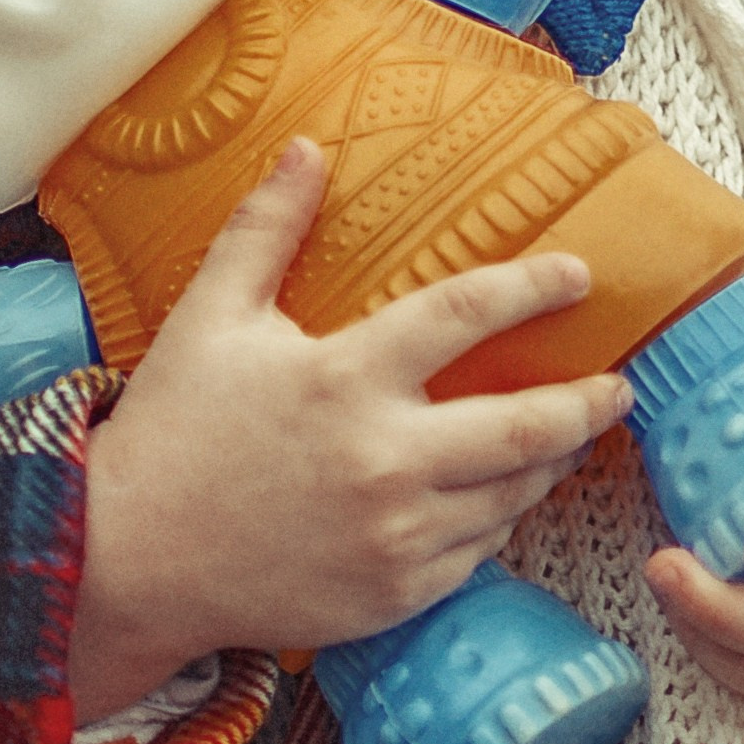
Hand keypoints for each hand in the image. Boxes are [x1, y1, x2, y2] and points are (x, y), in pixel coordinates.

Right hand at [70, 140, 630, 720]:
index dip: (533, 287)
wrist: (128, 562)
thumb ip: (266, 229)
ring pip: (513, 495)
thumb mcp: (210, 317)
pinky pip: (477, 552)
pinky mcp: (395, 594)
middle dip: (589, 403)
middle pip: (528, 426)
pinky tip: (496, 497)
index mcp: (345, 379)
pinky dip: (496, 520)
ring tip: (565, 438)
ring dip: (549, 462)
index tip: (578, 274)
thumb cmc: (171, 432)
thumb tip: (308, 149)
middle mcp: (384, 460)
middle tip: (615, 386)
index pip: (466, 314)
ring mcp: (396, 535)